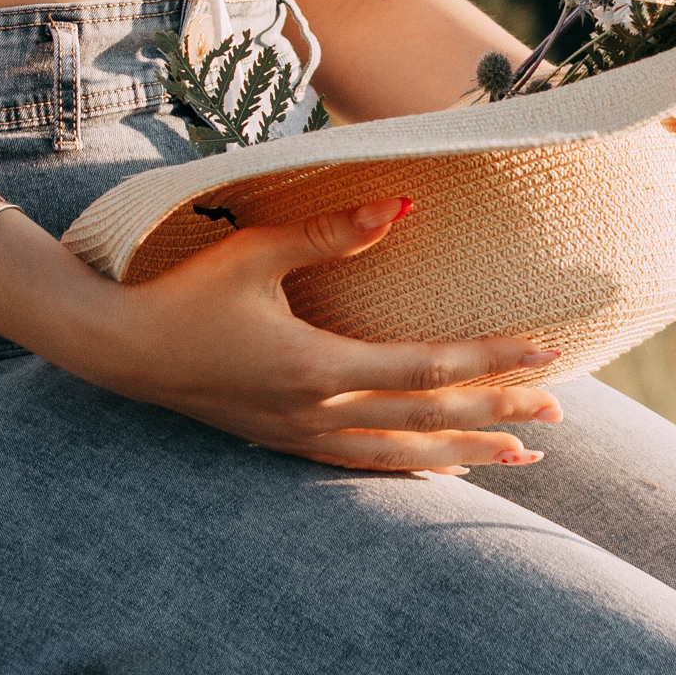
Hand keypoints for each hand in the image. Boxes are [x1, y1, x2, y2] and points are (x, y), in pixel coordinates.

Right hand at [88, 196, 563, 475]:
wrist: (117, 348)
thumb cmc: (183, 291)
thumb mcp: (255, 252)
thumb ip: (332, 234)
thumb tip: (401, 205)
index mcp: (317, 365)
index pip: (428, 368)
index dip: (493, 361)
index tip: (548, 352)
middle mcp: (317, 411)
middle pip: (428, 417)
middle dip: (498, 414)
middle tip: (559, 413)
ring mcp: (300, 435)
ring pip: (402, 453)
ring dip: (466, 452)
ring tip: (524, 458)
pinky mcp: (284, 443)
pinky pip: (362, 465)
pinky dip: (411, 467)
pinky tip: (443, 470)